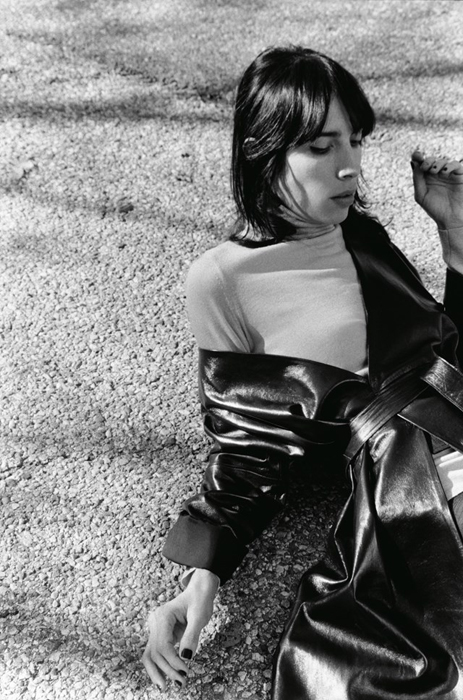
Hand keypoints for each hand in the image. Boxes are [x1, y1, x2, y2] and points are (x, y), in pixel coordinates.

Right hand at [142, 569, 218, 691]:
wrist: (199, 591)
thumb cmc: (200, 600)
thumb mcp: (199, 616)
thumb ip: (192, 636)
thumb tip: (186, 657)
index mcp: (163, 615)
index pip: (163, 645)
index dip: (173, 661)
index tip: (186, 672)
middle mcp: (155, 621)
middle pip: (156, 652)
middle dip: (168, 669)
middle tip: (182, 682)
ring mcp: (155, 628)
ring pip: (150, 655)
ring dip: (159, 671)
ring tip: (167, 687)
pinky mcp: (159, 634)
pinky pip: (154, 652)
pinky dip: (158, 665)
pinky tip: (163, 678)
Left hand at [411, 149, 462, 229]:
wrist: (450, 219)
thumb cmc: (435, 209)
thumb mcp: (421, 195)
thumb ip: (417, 179)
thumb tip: (413, 162)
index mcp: (426, 178)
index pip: (421, 164)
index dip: (418, 157)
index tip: (416, 155)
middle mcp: (437, 175)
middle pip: (432, 160)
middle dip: (428, 160)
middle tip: (425, 167)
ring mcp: (448, 175)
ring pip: (443, 161)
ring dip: (437, 163)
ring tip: (434, 171)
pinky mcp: (459, 176)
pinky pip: (456, 165)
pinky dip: (450, 165)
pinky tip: (445, 171)